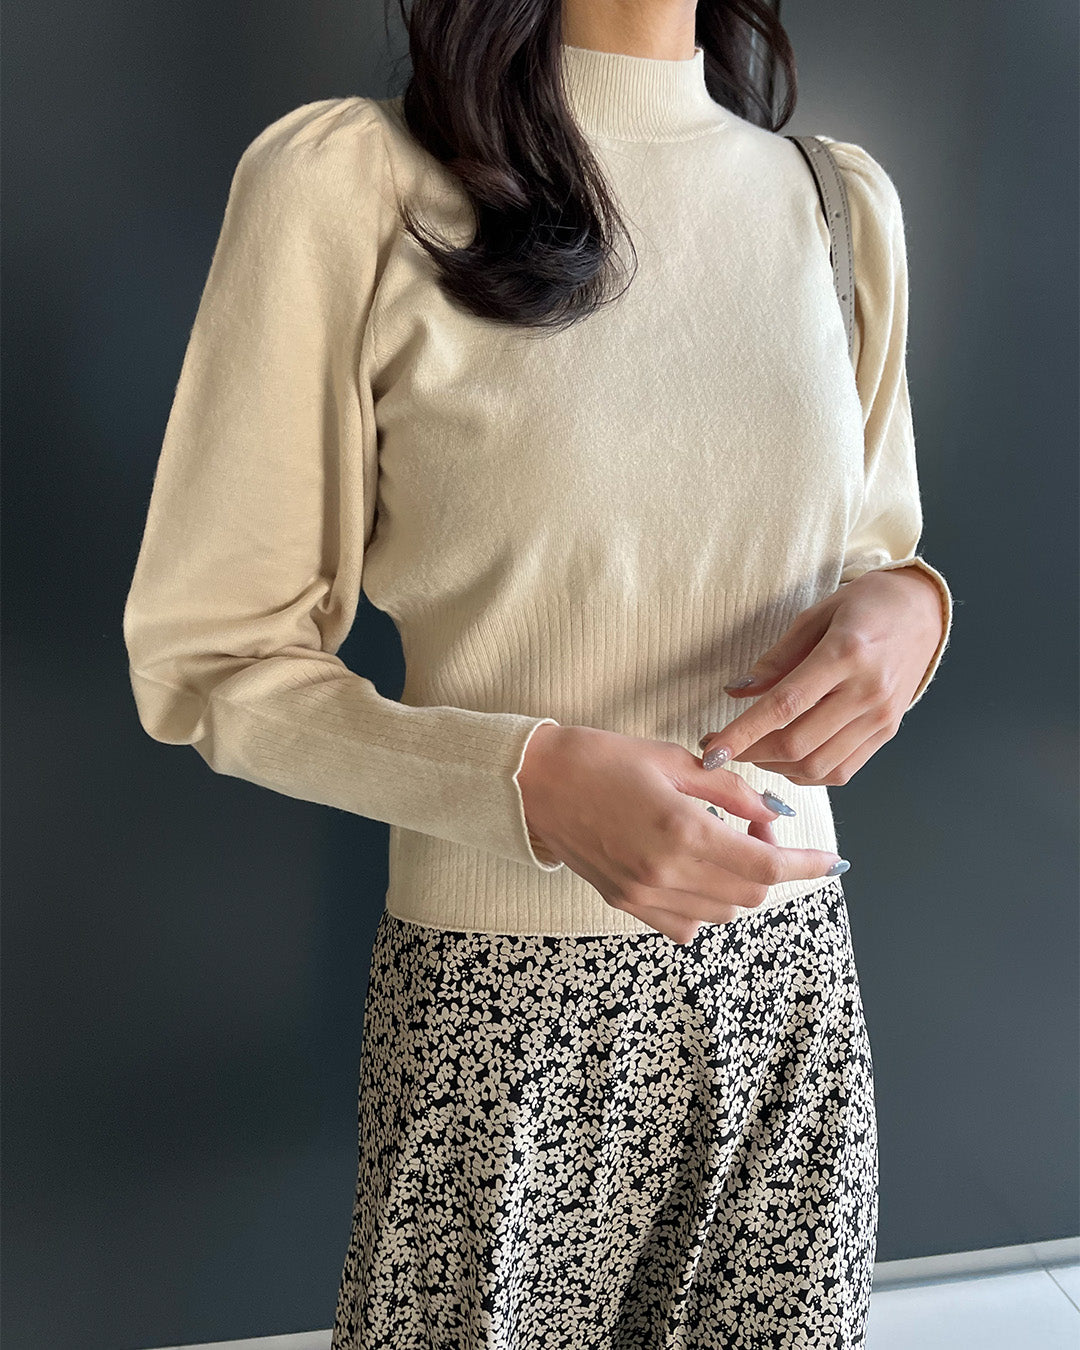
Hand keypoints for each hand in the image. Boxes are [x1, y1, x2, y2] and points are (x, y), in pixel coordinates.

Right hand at [516, 723, 845, 944]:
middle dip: (769, 863)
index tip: (832, 862)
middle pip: (750, 893)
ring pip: (721, 912)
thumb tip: (772, 811)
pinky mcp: (625, 904)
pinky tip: (692, 867)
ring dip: (738, 882)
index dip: (807, 865)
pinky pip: (686, 924)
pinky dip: (704, 901)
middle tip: (752, 822)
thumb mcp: (672, 759)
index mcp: (681, 832)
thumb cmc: (599, 758)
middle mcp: (665, 874)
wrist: (533, 783)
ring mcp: (643, 896)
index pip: (766, 865)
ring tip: (720, 840)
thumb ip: (729, 790)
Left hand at [699, 567, 945, 787]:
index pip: (783, 705)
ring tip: (754, 751)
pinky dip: (806, 774)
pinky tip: (786, 760)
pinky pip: (841, 771)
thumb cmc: (866, 606)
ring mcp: (880, 717)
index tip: (710, 751)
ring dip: (775, 768)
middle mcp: (866, 692)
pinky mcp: (887, 733)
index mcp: (844, 654)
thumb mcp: (814, 615)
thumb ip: (776, 659)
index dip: (742, 733)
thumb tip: (737, 691)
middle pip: (797, 743)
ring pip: (817, 765)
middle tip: (722, 747)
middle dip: (750, 753)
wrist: (923, 612)